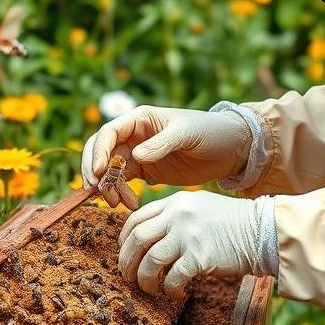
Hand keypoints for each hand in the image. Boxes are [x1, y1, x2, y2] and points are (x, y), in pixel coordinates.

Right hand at [81, 106, 250, 189]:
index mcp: (140, 119)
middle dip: (95, 171)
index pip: (108, 133)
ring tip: (119, 204)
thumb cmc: (210, 131)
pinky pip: (122, 183)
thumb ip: (162, 143)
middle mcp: (134, 135)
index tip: (101, 172)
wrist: (229, 149)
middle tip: (98, 191)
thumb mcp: (187, 134)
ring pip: (109, 171)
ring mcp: (138, 154)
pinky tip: (131, 205)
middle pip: (101, 151)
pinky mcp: (145, 171)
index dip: (99, 151)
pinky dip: (120, 195)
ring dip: (107, 187)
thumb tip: (135, 156)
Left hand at [117, 191, 265, 298]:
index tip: (125, 253)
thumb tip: (150, 235)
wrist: (260, 230)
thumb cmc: (232, 222)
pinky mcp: (199, 257)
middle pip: (137, 240)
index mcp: (175, 202)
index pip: (136, 219)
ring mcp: (188, 236)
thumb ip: (175, 214)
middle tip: (127, 276)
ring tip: (149, 287)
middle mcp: (178, 216)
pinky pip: (172, 278)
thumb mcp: (199, 205)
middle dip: (126, 262)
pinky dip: (170, 289)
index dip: (124, 240)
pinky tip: (176, 292)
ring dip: (144, 279)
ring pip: (150, 261)